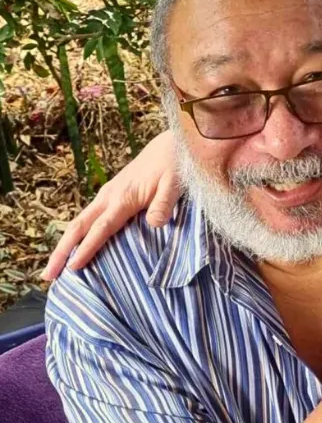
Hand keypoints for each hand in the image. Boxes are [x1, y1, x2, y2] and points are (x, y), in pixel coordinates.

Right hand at [42, 130, 179, 280]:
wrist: (169, 146)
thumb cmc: (174, 166)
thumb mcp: (174, 184)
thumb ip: (164, 204)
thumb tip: (155, 224)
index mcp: (123, 198)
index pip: (101, 227)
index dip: (87, 247)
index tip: (72, 267)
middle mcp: (108, 197)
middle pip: (78, 226)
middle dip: (61, 251)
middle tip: (47, 276)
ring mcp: (107, 196)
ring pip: (79, 222)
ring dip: (65, 245)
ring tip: (53, 270)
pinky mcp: (111, 196)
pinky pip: (89, 218)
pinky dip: (77, 236)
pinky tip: (75, 249)